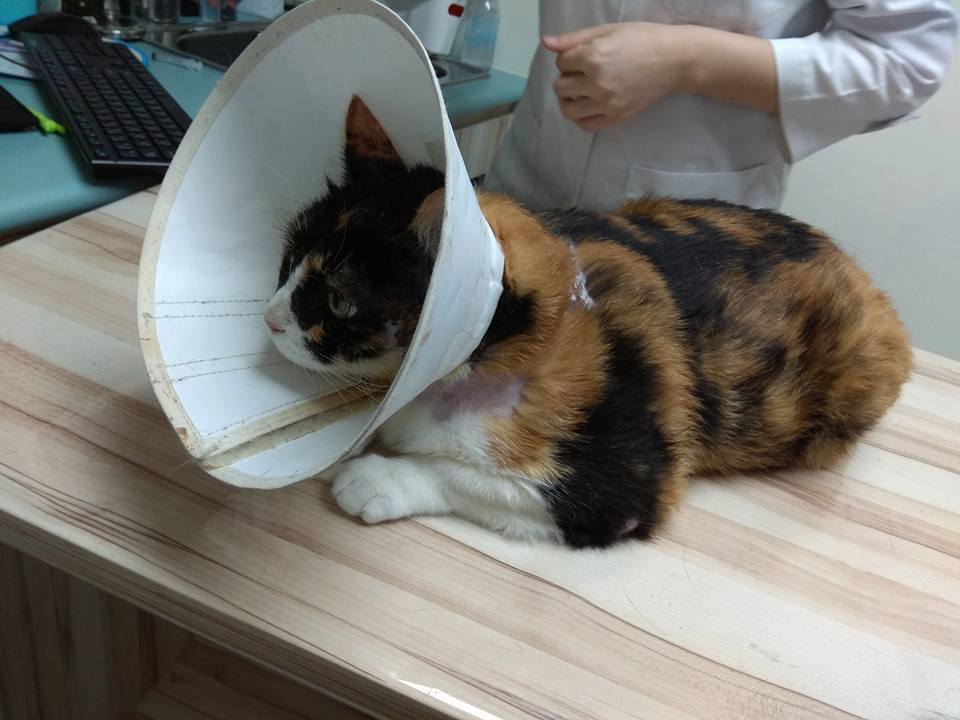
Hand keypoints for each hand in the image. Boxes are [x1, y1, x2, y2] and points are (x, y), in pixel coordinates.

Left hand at [542, 23, 777, 132]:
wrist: (675, 60)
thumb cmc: (643, 39)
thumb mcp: (607, 31)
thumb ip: (574, 39)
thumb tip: (545, 43)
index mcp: (593, 57)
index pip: (562, 62)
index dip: (570, 57)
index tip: (585, 54)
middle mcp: (597, 83)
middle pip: (560, 86)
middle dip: (567, 77)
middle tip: (583, 71)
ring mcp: (606, 103)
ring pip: (568, 109)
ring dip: (568, 99)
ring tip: (580, 90)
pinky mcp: (616, 117)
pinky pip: (585, 125)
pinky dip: (580, 117)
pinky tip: (587, 105)